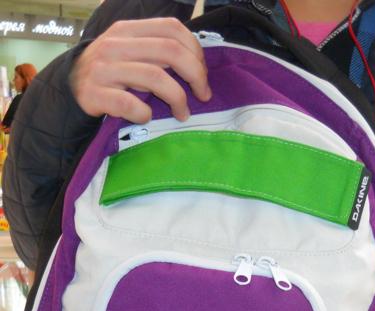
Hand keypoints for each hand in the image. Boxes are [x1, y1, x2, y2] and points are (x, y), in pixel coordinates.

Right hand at [70, 18, 211, 122]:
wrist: (70, 89)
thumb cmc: (109, 73)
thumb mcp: (129, 51)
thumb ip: (156, 50)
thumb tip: (196, 63)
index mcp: (128, 30)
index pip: (172, 29)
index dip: (195, 51)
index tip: (202, 74)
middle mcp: (116, 45)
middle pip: (169, 52)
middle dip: (195, 75)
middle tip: (203, 95)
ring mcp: (104, 69)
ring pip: (155, 77)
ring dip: (177, 99)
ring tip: (183, 114)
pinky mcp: (96, 94)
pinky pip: (130, 104)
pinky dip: (144, 113)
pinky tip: (146, 117)